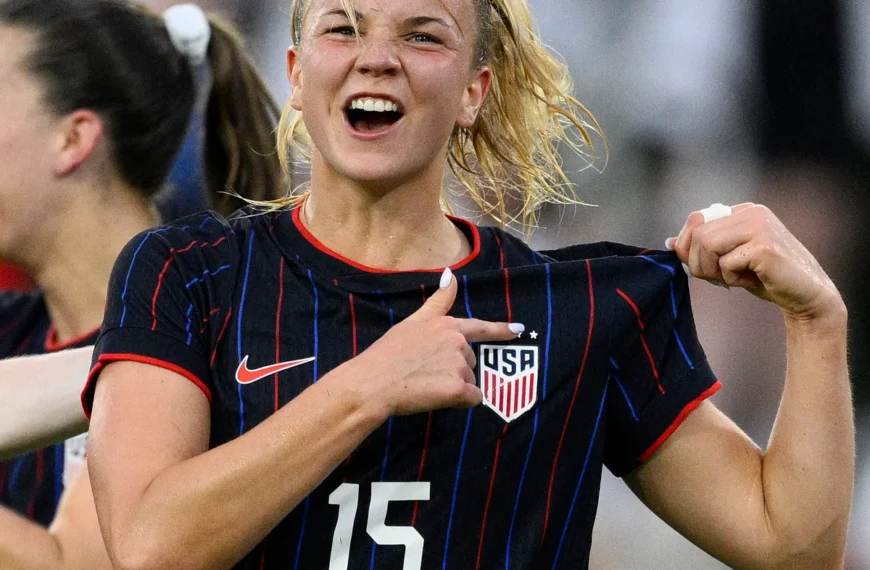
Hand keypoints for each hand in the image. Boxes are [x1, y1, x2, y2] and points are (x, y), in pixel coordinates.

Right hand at [332, 269, 523, 418]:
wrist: (373, 381)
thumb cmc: (387, 353)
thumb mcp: (412, 321)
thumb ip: (437, 301)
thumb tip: (451, 274)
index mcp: (448, 325)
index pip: (480, 328)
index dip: (501, 330)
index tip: (518, 330)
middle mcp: (458, 342)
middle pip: (471, 362)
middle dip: (456, 371)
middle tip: (425, 373)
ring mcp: (459, 365)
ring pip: (470, 381)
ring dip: (455, 387)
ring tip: (426, 385)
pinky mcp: (458, 389)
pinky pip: (472, 399)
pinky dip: (459, 402)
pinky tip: (436, 397)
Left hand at [668, 203, 844, 321]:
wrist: (806, 295)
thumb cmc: (765, 277)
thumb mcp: (729, 258)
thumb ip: (703, 247)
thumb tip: (670, 242)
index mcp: (744, 210)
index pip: (696, 219)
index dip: (687, 246)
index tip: (698, 265)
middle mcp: (753, 213)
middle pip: (698, 233)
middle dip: (697, 262)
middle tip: (717, 277)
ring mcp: (760, 227)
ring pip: (706, 245)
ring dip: (713, 271)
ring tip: (735, 278)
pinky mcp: (765, 248)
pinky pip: (726, 263)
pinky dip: (732, 279)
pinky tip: (752, 281)